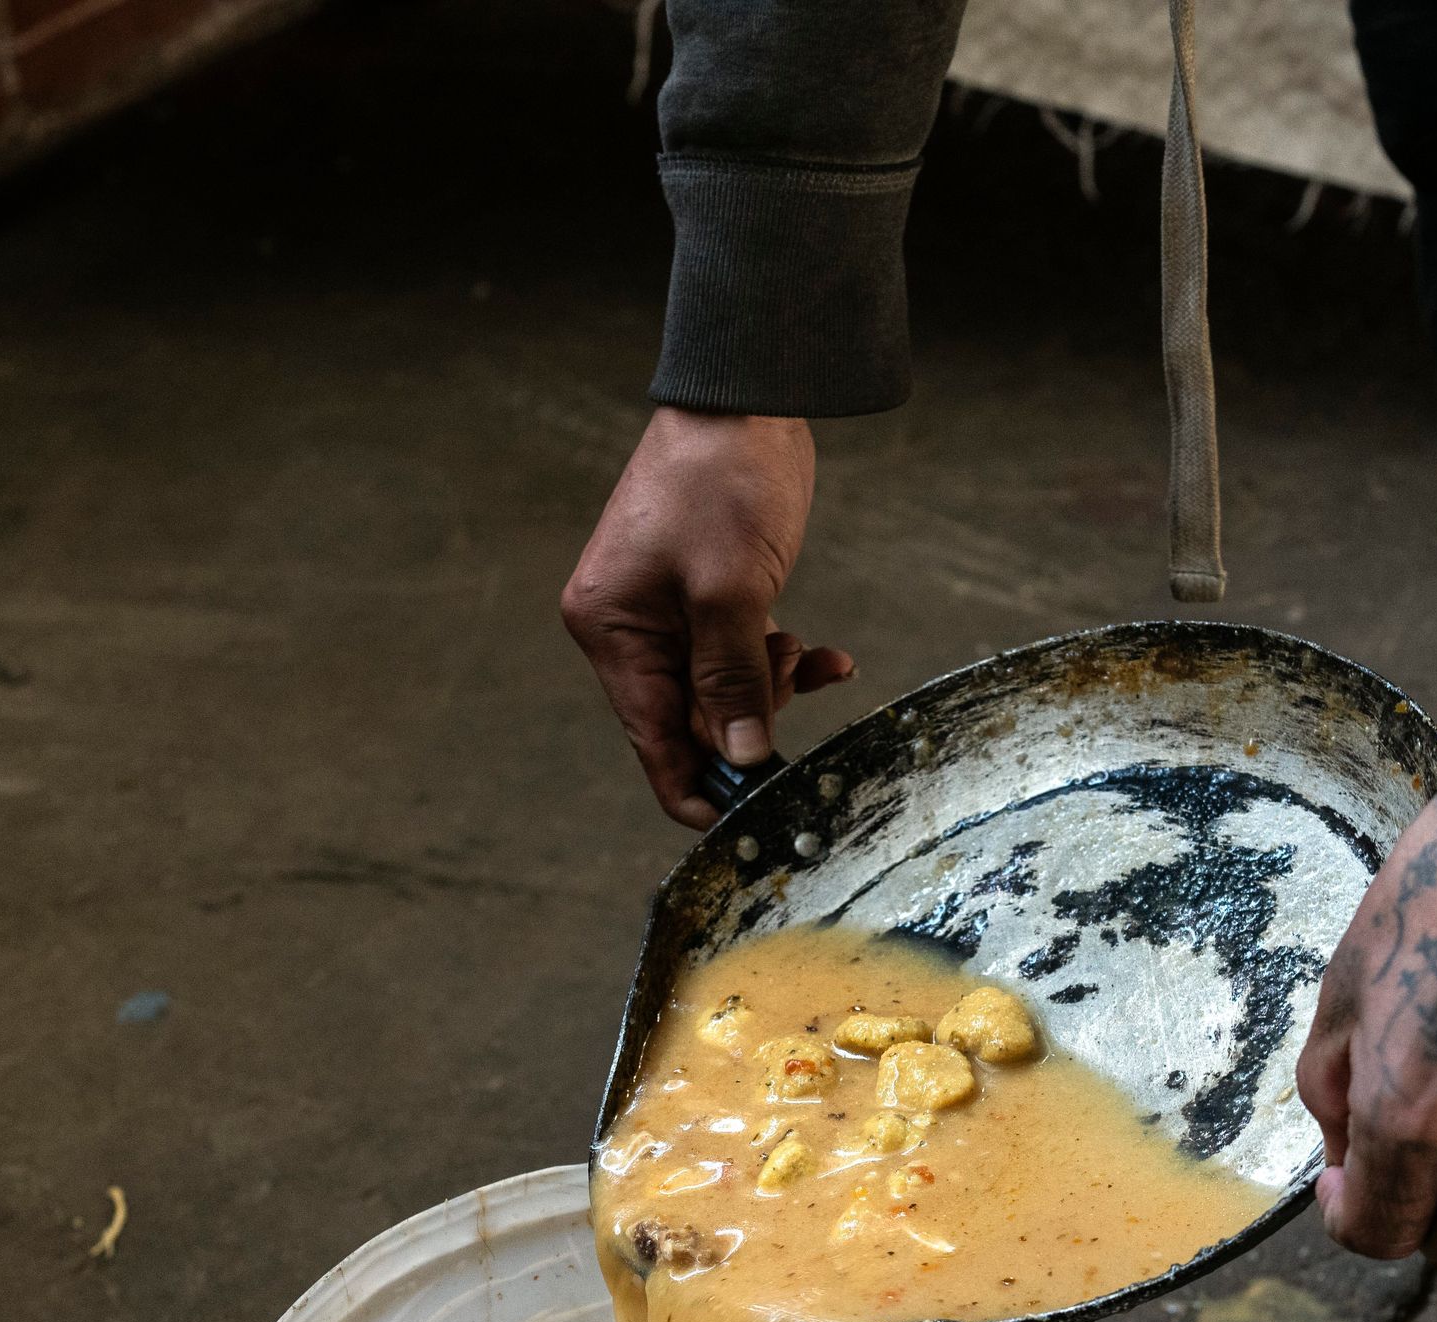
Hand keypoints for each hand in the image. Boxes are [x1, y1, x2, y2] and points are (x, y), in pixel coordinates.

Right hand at [558, 406, 859, 827]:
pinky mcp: (704, 596)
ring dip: (770, 686)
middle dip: (747, 718)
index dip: (701, 786)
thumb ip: (733, 681)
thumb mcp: (732, 590)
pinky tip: (825, 656)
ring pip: (722, 691)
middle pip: (690, 721)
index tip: (753, 812)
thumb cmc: (723, 481)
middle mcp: (628, 628)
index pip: (653, 741)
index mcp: (612, 630)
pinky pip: (739, 655)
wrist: (745, 395)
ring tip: (804, 651)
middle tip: (791, 681)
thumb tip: (740, 758)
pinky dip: (780, 660)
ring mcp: (665, 613)